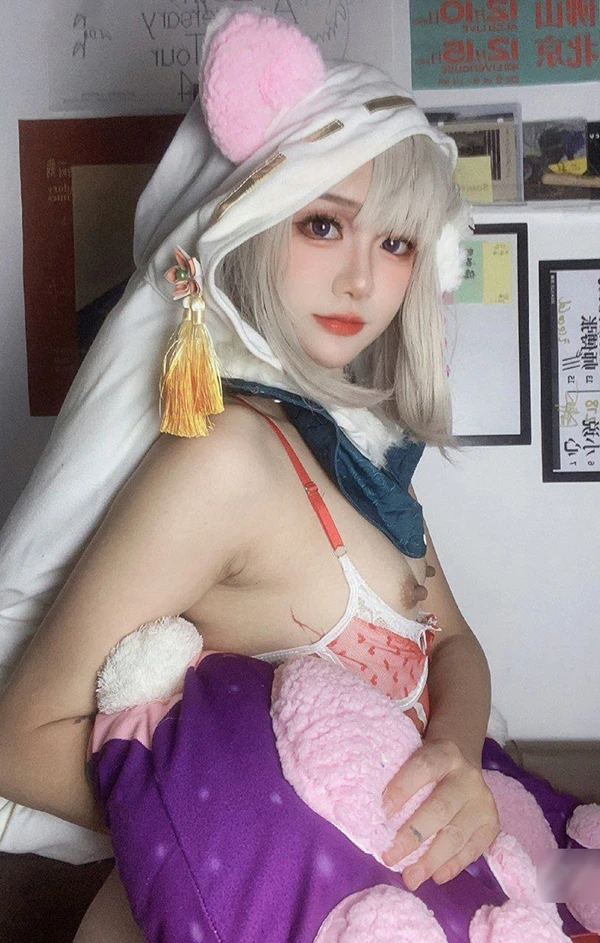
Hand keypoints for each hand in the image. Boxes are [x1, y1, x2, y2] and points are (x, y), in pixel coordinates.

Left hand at [381, 737, 499, 889]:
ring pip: (456, 834)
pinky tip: (435, 876)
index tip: (382, 812)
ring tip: (410, 878)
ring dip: (430, 860)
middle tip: (389, 856)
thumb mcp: (414, 758)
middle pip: (440, 808)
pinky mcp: (492, 824)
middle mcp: (468, 777)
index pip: (423, 767)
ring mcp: (483, 801)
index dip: (402, 788)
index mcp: (445, 753)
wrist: (462, 765)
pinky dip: (452, 865)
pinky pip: (472, 850)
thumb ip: (399, 778)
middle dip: (412, 835)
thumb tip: (373, 813)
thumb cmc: (428, 768)